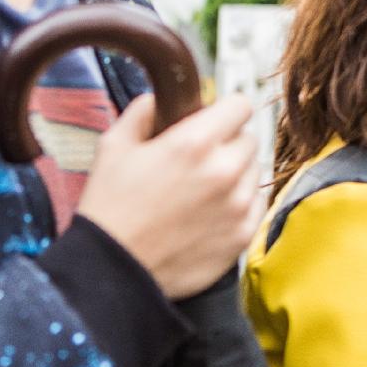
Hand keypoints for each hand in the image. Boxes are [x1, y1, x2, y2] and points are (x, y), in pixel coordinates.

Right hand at [78, 93, 266, 299]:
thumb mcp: (113, 146)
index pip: (240, 105)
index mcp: (195, 143)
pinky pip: (257, 202)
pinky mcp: (244, 234)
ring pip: (254, 170)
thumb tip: (160, 97)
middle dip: (227, 142)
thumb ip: (142, 112)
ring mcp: (239, 205)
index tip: (213, 120)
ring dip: (236, 172)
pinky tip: (211, 210)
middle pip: (248, 138)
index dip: (224, 110)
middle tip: (200, 158)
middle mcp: (225, 170)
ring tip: (201, 188)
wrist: (114, 269)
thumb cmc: (110, 207)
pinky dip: (241, 202)